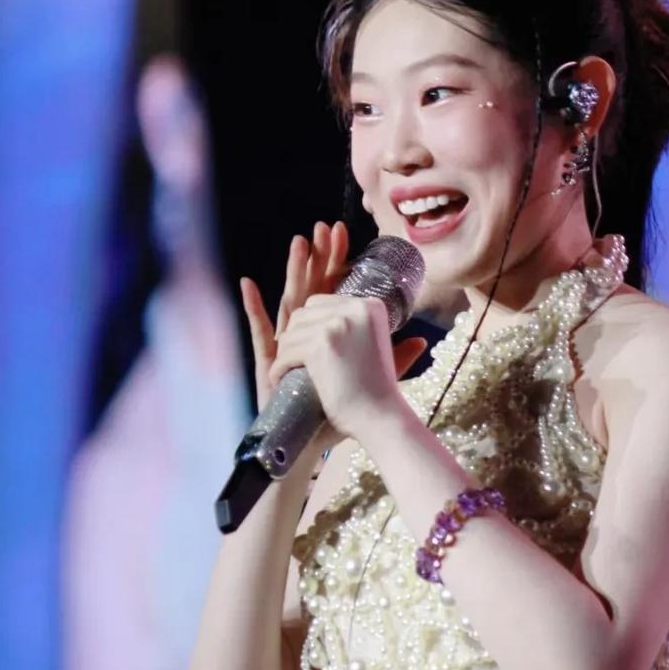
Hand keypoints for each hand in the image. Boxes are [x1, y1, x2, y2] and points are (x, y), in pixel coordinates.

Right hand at [239, 221, 426, 447]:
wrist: (309, 442)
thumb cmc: (336, 412)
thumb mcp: (366, 380)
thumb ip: (390, 359)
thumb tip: (420, 341)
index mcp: (325, 335)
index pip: (331, 289)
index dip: (335, 261)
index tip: (344, 233)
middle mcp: (303, 335)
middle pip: (311, 288)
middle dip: (317, 257)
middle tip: (324, 227)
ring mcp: (284, 344)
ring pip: (289, 301)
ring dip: (293, 272)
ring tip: (298, 243)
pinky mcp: (268, 360)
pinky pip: (260, 331)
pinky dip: (254, 309)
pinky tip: (248, 285)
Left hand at [267, 289, 427, 445]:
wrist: (380, 417)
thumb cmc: (375, 389)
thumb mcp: (373, 347)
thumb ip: (355, 328)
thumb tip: (326, 315)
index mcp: (369, 306)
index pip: (320, 304)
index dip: (309, 328)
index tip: (308, 351)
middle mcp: (355, 309)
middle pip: (302, 315)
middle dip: (294, 339)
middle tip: (294, 362)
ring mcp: (337, 325)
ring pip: (290, 333)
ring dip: (285, 355)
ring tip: (287, 372)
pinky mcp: (320, 346)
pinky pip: (286, 353)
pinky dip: (279, 369)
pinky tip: (280, 381)